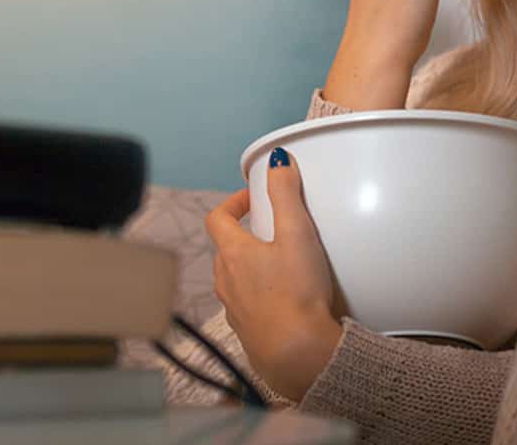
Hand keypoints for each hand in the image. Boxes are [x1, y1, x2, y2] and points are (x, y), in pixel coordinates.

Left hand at [204, 147, 344, 402]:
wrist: (298, 354)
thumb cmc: (296, 296)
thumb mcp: (297, 234)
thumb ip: (287, 195)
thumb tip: (277, 162)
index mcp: (234, 254)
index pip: (217, 218)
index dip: (233, 203)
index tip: (254, 200)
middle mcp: (226, 281)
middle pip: (226, 249)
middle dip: (245, 236)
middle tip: (272, 231)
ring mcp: (234, 310)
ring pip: (234, 280)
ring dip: (251, 268)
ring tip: (281, 267)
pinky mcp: (248, 333)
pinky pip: (248, 308)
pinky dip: (261, 298)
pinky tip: (286, 302)